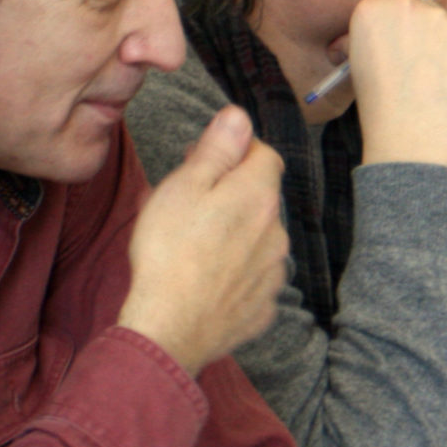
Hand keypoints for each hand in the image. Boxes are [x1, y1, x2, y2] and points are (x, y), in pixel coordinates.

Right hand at [118, 106, 289, 371]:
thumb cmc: (168, 253)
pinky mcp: (264, 307)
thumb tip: (239, 116)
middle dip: (234, 195)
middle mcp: (277, 232)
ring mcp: (273, 273)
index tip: (203, 163)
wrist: (169, 329)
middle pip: (262, 198)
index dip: (235, 152)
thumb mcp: (184, 186)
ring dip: (238, 235)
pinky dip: (238, 275)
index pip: (265, 154)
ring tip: (196, 247)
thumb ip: (217, 148)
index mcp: (258, 196)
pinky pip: (255, 279)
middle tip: (191, 205)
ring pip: (260, 239)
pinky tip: (208, 280)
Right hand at [345, 0, 446, 167]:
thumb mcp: (361, 64)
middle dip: (438, 29)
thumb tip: (394, 33)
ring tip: (441, 86)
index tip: (422, 27)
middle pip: (435, 6)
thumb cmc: (383, 111)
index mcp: (372, 9)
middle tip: (434, 64)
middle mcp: (408, 6)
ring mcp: (444, 20)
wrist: (413, 139)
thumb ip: (379, 37)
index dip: (417, 10)